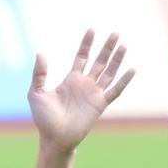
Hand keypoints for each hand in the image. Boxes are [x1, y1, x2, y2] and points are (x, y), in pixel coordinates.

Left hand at [28, 29, 133, 152]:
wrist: (54, 137)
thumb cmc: (43, 118)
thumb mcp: (36, 93)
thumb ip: (39, 74)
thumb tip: (40, 53)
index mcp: (70, 79)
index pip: (81, 57)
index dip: (87, 44)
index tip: (92, 30)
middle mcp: (84, 84)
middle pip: (99, 61)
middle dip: (106, 48)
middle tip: (115, 33)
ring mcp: (94, 93)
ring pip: (109, 72)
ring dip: (117, 59)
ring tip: (123, 45)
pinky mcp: (100, 104)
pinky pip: (115, 90)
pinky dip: (124, 80)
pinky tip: (132, 69)